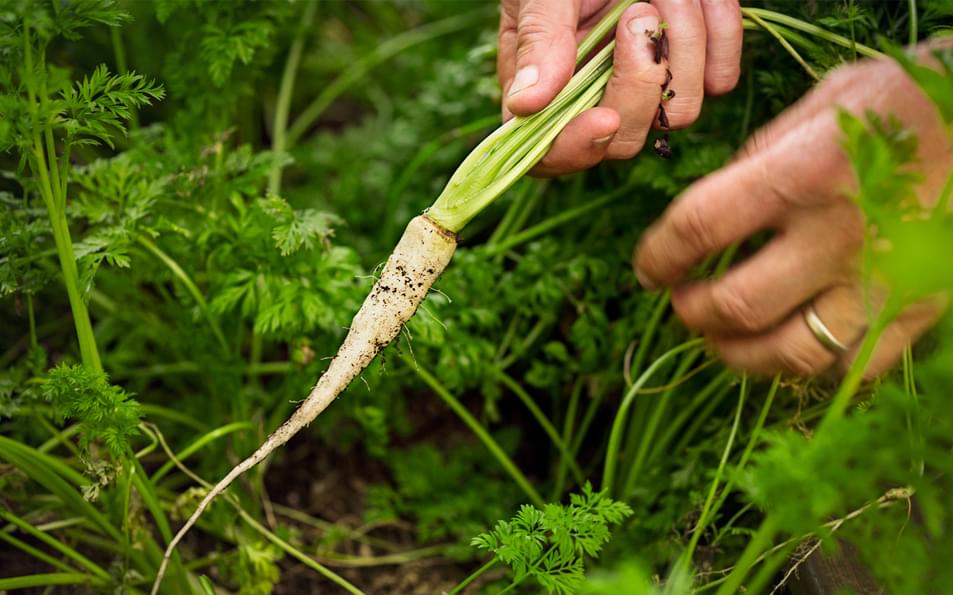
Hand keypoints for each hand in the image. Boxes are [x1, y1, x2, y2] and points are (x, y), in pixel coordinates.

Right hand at [498, 0, 741, 175]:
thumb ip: (538, 39)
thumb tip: (525, 104)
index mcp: (544, 85)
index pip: (549, 152)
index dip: (574, 149)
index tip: (602, 118)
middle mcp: (596, 95)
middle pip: (622, 141)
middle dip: (638, 83)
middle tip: (636, 13)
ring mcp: (649, 85)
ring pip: (678, 113)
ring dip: (680, 45)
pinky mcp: (695, 66)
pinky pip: (719, 78)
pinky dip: (717, 34)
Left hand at [634, 53, 951, 376]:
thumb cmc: (900, 103)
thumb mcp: (818, 106)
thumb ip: (757, 162)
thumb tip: (708, 216)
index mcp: (801, 174)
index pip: (698, 229)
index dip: (658, 257)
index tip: (648, 270)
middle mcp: (838, 237)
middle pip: (734, 306)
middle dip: (691, 312)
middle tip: (682, 303)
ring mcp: (882, 282)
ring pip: (789, 354)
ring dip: (738, 354)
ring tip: (721, 338)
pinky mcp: (918, 310)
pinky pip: (850, 365)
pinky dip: (808, 365)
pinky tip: (787, 345)